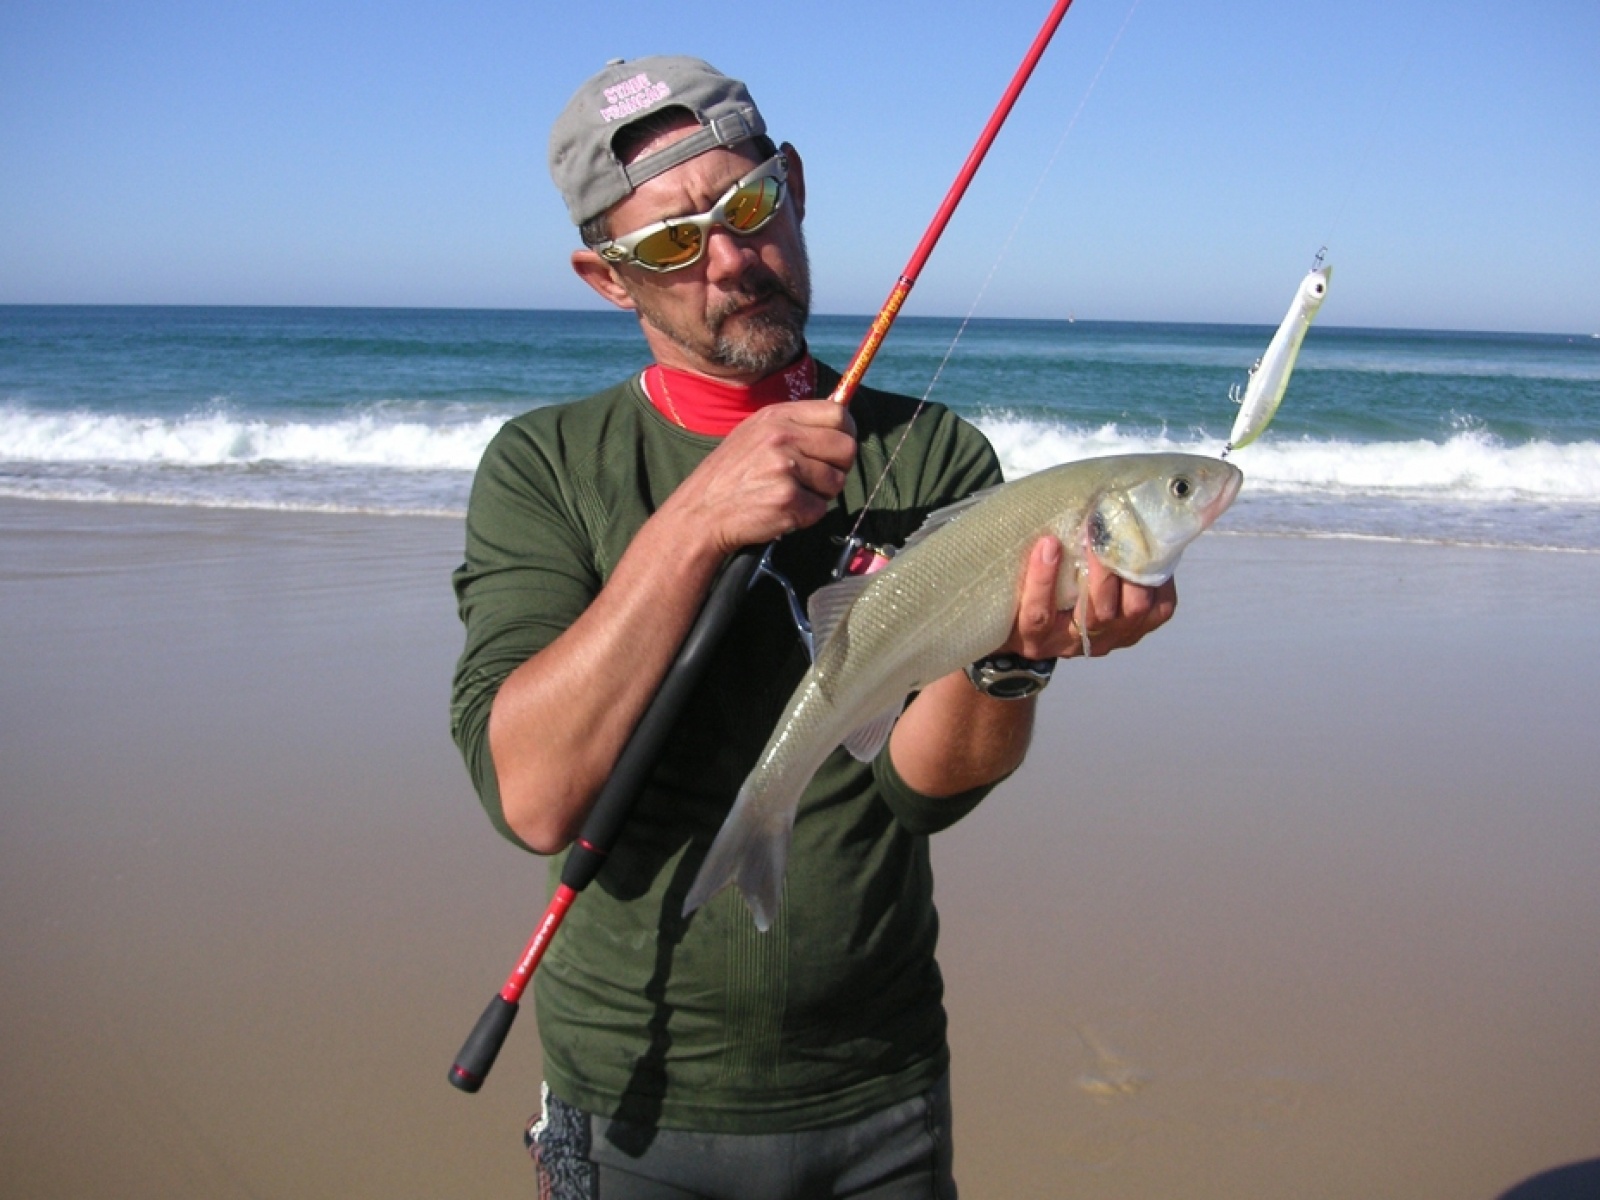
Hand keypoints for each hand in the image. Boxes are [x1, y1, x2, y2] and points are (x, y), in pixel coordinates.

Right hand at [665, 399, 857, 555]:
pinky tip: (781, 510)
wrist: (701, 511)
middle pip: (846, 448)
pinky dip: (806, 516)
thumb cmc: (732, 474)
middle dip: (838, 467)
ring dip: (820, 494)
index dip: (846, 432)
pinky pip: (820, 509)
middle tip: (815, 478)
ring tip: (790, 493)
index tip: (837, 447)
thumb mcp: (755, 433)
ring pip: (837, 481)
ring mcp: (786, 469)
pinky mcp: (788, 500)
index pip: (838, 413)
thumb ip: (794, 426)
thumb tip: (840, 422)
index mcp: (777, 416)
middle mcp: (782, 438)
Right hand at [1000, 536, 1177, 659]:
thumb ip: (1025, 561)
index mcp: (1032, 634)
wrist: (1039, 628)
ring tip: (1127, 538)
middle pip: (1095, 614)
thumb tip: (1041, 516)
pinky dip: (1158, 582)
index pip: (1038, 615)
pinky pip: (1157, 611)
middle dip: (1100, 571)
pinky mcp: (1132, 634)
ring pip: (1131, 612)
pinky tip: (1150, 557)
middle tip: (1100, 531)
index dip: (1042, 581)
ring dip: (1131, 572)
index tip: (1048, 542)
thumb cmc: (1021, 594)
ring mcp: (1105, 641)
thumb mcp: (1011, 583)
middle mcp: (1069, 643)